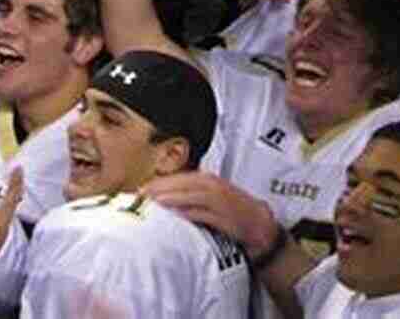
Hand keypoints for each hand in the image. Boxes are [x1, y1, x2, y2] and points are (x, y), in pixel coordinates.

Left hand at [139, 172, 279, 255]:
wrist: (259, 222)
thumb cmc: (232, 209)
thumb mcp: (211, 195)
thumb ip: (190, 193)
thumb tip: (163, 196)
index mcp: (208, 179)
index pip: (178, 178)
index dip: (159, 182)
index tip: (141, 188)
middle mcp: (212, 186)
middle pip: (181, 184)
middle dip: (160, 188)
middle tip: (140, 194)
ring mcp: (219, 201)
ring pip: (191, 196)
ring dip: (171, 198)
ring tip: (153, 202)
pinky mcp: (224, 217)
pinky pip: (203, 214)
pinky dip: (189, 213)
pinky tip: (176, 216)